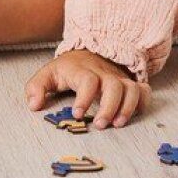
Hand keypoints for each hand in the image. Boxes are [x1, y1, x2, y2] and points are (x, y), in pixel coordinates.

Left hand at [25, 49, 151, 128]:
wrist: (88, 52)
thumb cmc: (68, 69)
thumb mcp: (48, 75)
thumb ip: (36, 88)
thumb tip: (34, 106)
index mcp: (82, 70)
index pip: (87, 80)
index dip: (84, 98)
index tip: (76, 114)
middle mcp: (103, 73)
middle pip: (114, 85)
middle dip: (109, 107)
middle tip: (100, 125)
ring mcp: (119, 77)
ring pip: (132, 88)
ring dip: (128, 107)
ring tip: (118, 124)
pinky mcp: (129, 83)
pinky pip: (144, 90)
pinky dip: (143, 102)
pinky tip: (133, 115)